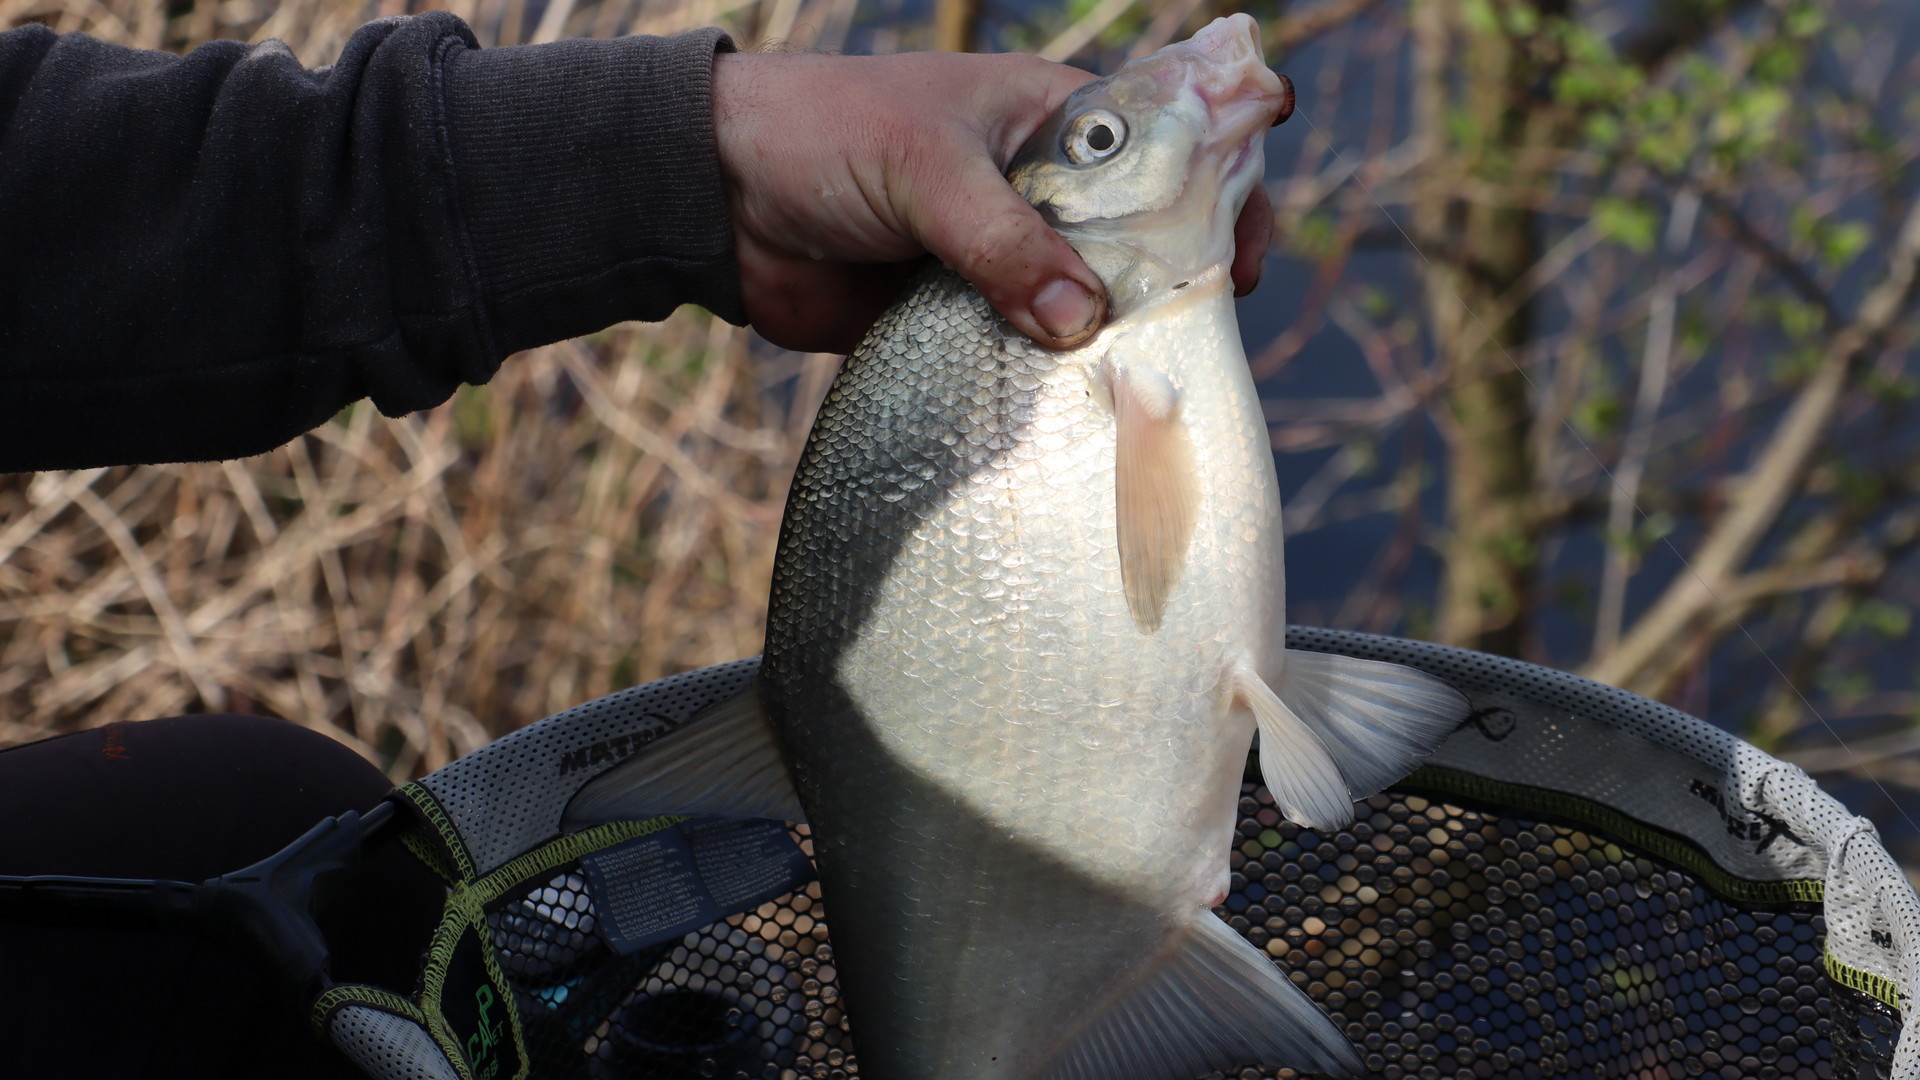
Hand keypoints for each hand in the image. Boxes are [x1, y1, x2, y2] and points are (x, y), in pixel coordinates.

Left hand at [711, 49, 1272, 354]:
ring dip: (1097, 353)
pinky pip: (1014, 358)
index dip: (1217, 201)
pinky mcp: (958, 320)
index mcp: (1051, 122)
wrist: (716, 196)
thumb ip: (1002, 241)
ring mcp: (1000, 261)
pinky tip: (1057, 417)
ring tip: (1128, 396)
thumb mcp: (926, 168)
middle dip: (1163, 296)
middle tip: (1184, 350)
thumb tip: (1078, 321)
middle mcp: (1039, 193)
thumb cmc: (824, 135)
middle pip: (1133, 248)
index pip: (1166, 153)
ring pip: (1076, 313)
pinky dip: (1033, 384)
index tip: (1237, 266)